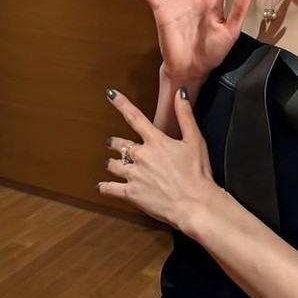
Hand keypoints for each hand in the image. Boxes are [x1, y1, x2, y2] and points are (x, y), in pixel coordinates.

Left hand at [98, 87, 219, 230]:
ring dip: (111, 163)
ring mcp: (134, 175)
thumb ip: (185, 115)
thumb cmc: (197, 172)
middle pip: (120, 144)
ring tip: (109, 163)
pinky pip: (111, 189)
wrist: (193, 203)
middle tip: (112, 142)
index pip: (135, 117)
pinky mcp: (131, 194)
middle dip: (115, 143)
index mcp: (156, 141)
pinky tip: (101, 186)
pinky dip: (105, 187)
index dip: (121, 104)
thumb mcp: (195, 140)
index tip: (110, 94)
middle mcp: (141, 156)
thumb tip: (181, 93)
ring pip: (113, 165)